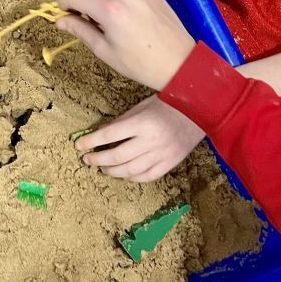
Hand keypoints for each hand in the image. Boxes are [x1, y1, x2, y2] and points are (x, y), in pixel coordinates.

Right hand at [57, 0, 195, 90]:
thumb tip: (60, 21)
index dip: (62, 2)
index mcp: (110, 10)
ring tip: (96, 10)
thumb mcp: (105, 51)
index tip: (62, 13)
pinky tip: (115, 9)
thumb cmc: (140, 64)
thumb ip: (80, 30)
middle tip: (78, 13)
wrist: (179, 63)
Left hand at [75, 95, 203, 181]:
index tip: (79, 145)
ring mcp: (162, 154)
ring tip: (102, 167)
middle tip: (87, 159)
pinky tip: (123, 174)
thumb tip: (102, 135)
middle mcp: (151, 140)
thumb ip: (123, 121)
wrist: (201, 111)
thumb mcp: (142, 106)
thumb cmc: (168, 103)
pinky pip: (147, 176)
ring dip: (112, 171)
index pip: (109, 135)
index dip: (91, 141)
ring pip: (130, 170)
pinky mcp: (171, 163)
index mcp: (142, 122)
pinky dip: (132, 177)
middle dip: (98, 159)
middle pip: (117, 156)